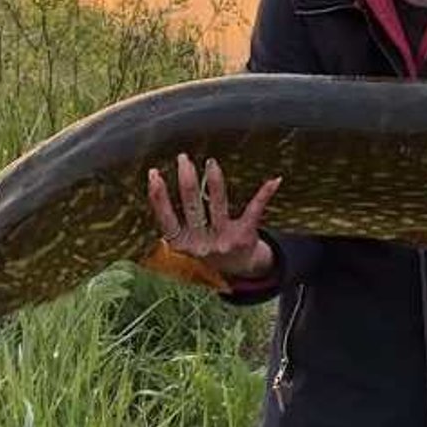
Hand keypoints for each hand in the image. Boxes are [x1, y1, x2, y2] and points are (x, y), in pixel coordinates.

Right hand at [146, 153, 279, 279]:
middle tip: (184, 158)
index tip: (154, 173)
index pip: (166, 218)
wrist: (237, 268)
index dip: (158, 196)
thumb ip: (172, 217)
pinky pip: (254, 210)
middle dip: (187, 180)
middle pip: (192, 206)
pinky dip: (264, 194)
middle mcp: (201, 244)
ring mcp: (223, 240)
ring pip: (218, 204)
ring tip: (210, 163)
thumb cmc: (206, 245)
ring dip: (215, 181)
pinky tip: (273, 180)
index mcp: (182, 244)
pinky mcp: (245, 236)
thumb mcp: (185, 239)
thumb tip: (153, 177)